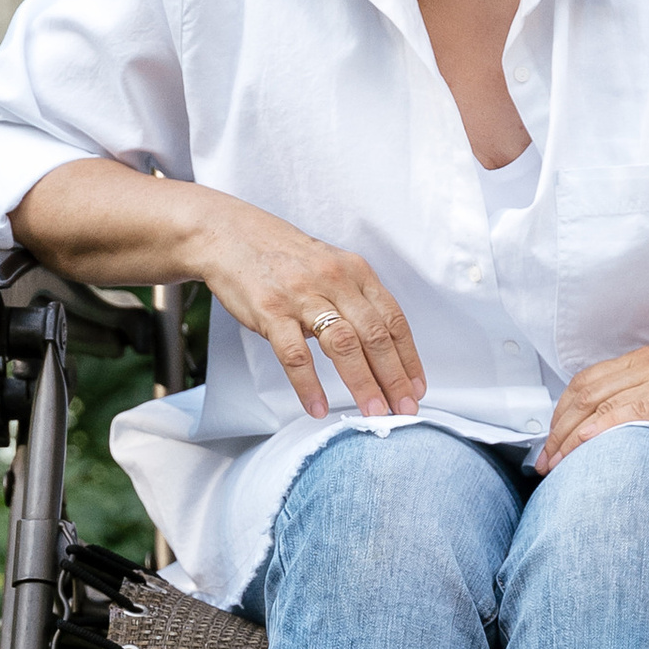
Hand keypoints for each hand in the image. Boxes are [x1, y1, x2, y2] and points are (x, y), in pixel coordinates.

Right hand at [191, 192, 425, 420]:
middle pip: (374, 335)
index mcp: (355, 272)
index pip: (393, 319)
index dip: (408, 358)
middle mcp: (334, 281)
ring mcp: (302, 295)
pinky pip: (295, 354)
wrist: (231, 235)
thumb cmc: (284, 257)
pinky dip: (309, 385)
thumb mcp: (330, 267)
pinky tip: (318, 407)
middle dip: (393, 378)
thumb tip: (378, 347)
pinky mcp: (271, 310)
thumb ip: (354, 300)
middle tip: (403, 410)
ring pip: (343, 344)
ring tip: (372, 413)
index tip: (416, 388)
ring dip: (362, 382)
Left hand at [540, 347, 648, 470]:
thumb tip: (601, 438)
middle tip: (546, 463)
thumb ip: (641, 406)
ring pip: (601, 401)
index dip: (559, 416)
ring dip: (571, 435)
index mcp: (647, 362)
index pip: (585, 384)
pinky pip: (633, 410)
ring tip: (559, 464)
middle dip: (557, 431)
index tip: (549, 447)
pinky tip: (587, 444)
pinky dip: (604, 426)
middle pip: (585, 393)